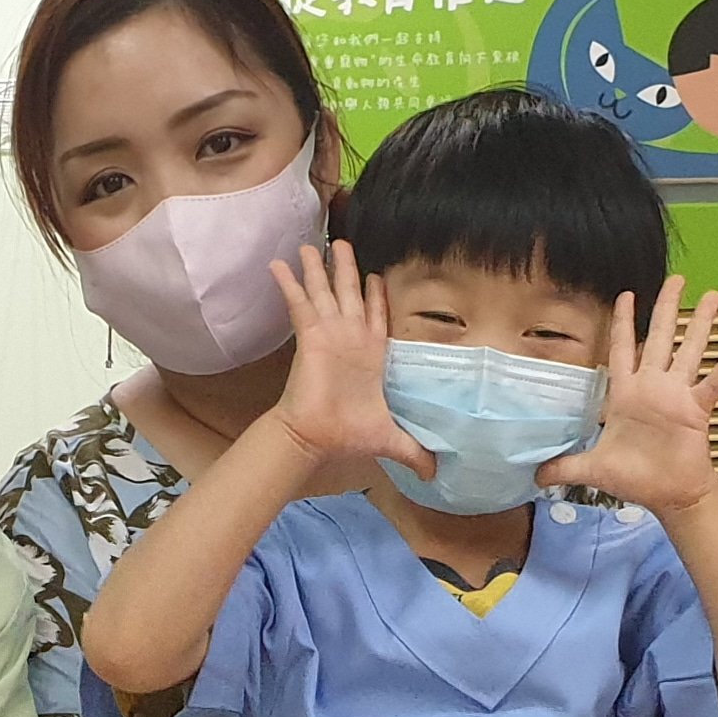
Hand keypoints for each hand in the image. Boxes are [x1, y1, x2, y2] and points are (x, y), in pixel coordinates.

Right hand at [267, 241, 435, 477]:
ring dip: (318, 267)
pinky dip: (289, 282)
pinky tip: (279, 263)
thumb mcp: (393, 438)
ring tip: (311, 244)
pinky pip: (299, 302)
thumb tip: (438, 473)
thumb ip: (416, 450)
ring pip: (325, 290)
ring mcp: (328, 332)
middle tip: (342, 243)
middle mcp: (349, 337)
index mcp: (370, 353)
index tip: (377, 275)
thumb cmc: (348, 434)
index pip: (374, 314)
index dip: (375, 295)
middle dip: (346, 268)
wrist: (318, 436)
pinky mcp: (309, 334)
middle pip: (348, 292)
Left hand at [537, 279, 717, 514]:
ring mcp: (677, 396)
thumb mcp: (590, 469)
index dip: (624, 323)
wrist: (667, 495)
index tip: (627, 294)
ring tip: (713, 295)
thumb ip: (563, 466)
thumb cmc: (634, 478)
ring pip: (690, 351)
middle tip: (677, 278)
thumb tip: (534, 475)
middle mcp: (653, 388)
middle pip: (661, 338)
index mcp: (626, 394)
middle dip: (666, 308)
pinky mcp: (696, 411)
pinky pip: (712, 384)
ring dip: (701, 324)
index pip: (623, 349)